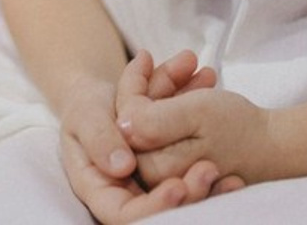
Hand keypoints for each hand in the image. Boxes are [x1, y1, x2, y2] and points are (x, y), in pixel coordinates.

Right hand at [58, 72, 229, 223]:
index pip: (127, 216)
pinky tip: (218, 110)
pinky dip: (207, 135)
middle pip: (164, 206)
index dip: (156, 207)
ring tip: (221, 146)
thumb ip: (99, 138)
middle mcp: (133, 192)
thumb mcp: (86, 117)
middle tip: (211, 169)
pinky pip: (194, 160)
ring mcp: (156, 180)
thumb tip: (122, 166)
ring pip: (185, 183)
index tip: (178, 188)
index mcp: (104, 191)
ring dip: (207, 166)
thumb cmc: (86, 108)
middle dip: (192, 191)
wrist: (104, 93)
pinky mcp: (175, 164)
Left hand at [118, 56, 264, 188]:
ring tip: (197, 64)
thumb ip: (155, 123)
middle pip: (141, 116)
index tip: (146, 55)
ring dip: (173, 85)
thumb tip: (122, 125)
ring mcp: (171, 169)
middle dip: (158, 81)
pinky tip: (200, 79)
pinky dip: (182, 98)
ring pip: (157, 116)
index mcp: (156, 168)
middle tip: (182, 58)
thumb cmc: (239, 129)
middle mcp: (159, 175)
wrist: (276, 145)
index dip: (133, 84)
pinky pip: (172, 123)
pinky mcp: (183, 160)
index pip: (127, 120)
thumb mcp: (196, 116)